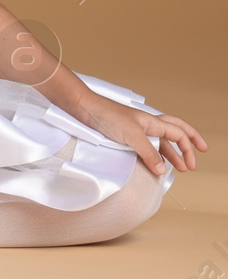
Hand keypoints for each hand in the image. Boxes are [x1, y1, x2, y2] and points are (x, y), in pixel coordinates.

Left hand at [76, 95, 207, 176]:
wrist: (82, 109)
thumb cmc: (106, 116)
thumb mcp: (131, 135)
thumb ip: (148, 152)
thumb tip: (162, 169)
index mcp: (152, 122)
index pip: (179, 133)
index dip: (190, 146)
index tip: (195, 160)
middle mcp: (146, 125)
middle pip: (173, 134)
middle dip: (186, 147)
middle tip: (193, 163)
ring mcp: (135, 131)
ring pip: (159, 142)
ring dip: (170, 154)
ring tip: (177, 169)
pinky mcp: (123, 136)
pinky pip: (144, 147)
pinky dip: (153, 155)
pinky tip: (153, 164)